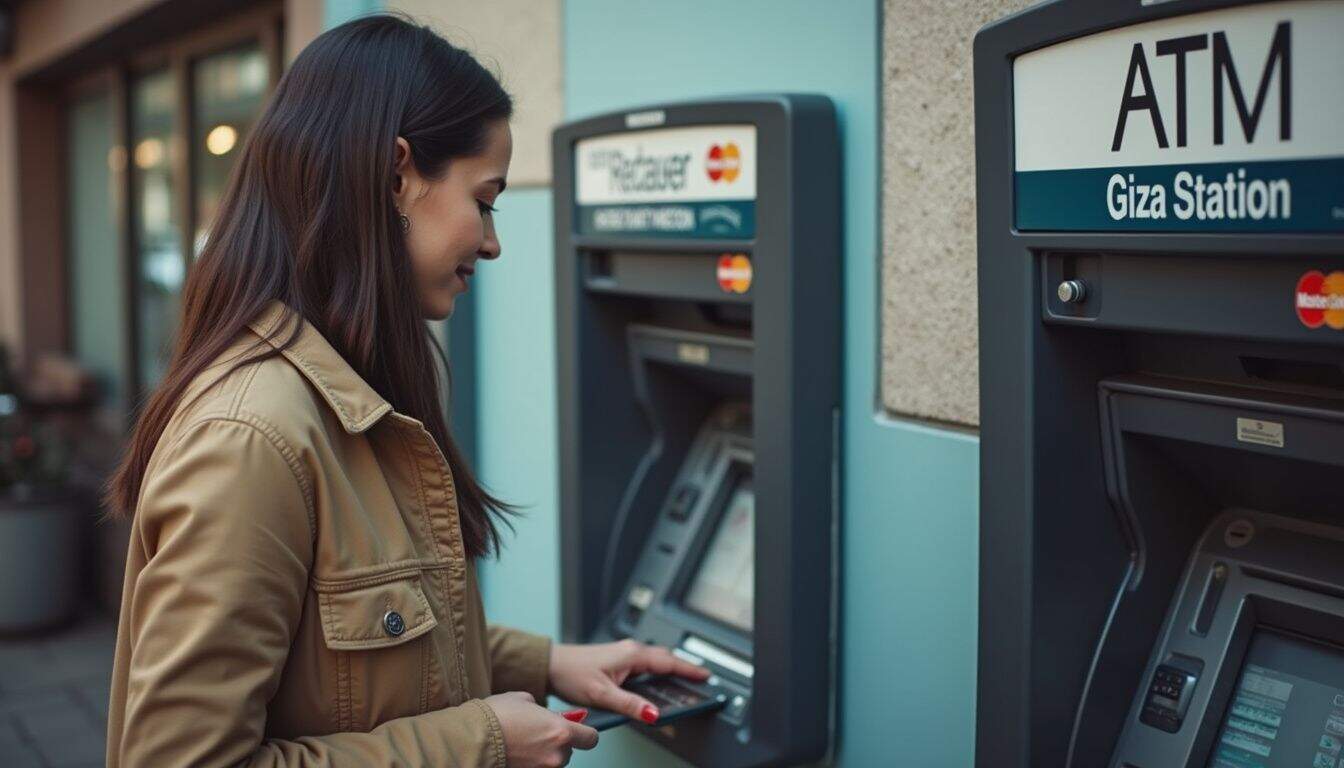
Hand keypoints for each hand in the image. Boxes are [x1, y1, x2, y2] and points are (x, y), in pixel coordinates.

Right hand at [483, 691, 597, 767]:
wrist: (472, 737)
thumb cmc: (497, 716)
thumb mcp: (525, 699)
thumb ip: (544, 710)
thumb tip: (549, 716)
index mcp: (561, 732)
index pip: (590, 738)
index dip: (585, 733)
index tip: (579, 730)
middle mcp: (556, 755)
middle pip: (570, 751)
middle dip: (559, 742)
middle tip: (541, 732)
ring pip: (554, 761)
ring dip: (546, 753)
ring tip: (526, 742)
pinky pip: (539, 767)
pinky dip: (533, 761)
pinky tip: (519, 752)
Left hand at [548, 639, 710, 723]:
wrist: (551, 666)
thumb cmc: (571, 673)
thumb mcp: (602, 694)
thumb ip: (629, 704)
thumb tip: (653, 713)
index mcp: (632, 654)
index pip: (668, 661)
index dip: (689, 669)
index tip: (705, 676)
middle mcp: (630, 651)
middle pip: (665, 659)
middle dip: (683, 669)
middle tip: (700, 680)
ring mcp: (624, 655)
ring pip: (655, 662)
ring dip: (670, 670)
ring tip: (684, 684)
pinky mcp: (618, 661)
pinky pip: (645, 666)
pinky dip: (656, 673)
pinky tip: (656, 686)